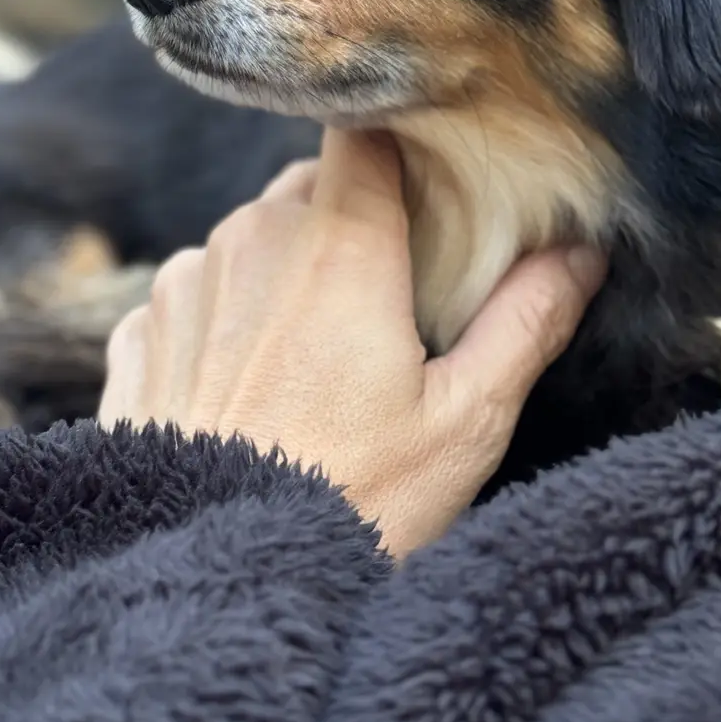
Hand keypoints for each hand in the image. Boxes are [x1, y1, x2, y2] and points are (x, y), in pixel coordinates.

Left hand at [98, 128, 605, 558]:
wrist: (213, 588)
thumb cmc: (350, 503)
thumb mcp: (464, 423)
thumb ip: (526, 321)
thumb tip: (581, 252)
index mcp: (338, 244)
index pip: (363, 132)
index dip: (395, 145)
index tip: (424, 185)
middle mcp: (251, 240)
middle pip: (311, 188)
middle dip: (350, 224)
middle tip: (388, 302)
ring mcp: (185, 283)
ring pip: (250, 239)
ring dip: (284, 273)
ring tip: (316, 364)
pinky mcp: (139, 332)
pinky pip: (195, 293)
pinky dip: (224, 320)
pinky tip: (250, 390)